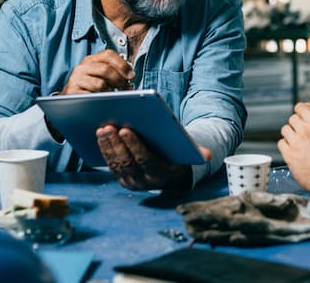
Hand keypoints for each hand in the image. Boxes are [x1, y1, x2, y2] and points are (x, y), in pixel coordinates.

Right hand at [61, 50, 134, 93]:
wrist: (69, 98)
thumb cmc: (89, 86)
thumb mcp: (99, 75)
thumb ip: (113, 71)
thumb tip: (130, 75)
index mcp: (90, 60)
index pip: (108, 54)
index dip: (122, 64)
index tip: (131, 75)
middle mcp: (82, 67)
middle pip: (106, 69)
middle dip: (120, 80)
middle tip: (127, 88)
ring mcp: (76, 79)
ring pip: (100, 84)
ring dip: (111, 91)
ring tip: (114, 95)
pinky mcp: (72, 92)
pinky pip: (92, 96)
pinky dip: (101, 99)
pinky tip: (103, 101)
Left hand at [96, 124, 210, 190]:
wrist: (172, 173)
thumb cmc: (178, 155)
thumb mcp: (188, 154)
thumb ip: (196, 152)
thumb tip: (208, 154)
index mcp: (161, 175)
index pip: (145, 160)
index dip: (134, 145)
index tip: (126, 129)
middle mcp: (145, 182)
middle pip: (127, 162)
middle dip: (116, 144)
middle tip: (108, 126)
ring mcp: (132, 182)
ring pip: (116, 164)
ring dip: (107, 146)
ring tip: (103, 128)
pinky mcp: (122, 178)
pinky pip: (110, 165)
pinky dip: (105, 150)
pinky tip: (101, 136)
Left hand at [277, 103, 309, 192]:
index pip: (302, 107)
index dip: (302, 109)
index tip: (305, 114)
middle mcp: (304, 131)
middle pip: (292, 118)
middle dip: (297, 122)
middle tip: (303, 129)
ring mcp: (295, 143)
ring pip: (285, 130)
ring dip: (290, 133)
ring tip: (297, 140)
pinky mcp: (289, 155)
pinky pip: (281, 143)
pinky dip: (285, 145)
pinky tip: (293, 149)